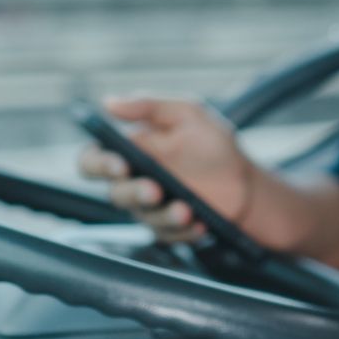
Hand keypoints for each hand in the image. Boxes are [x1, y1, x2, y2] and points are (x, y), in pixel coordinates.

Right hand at [79, 96, 255, 242]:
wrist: (244, 178)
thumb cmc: (210, 142)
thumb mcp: (187, 114)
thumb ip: (150, 106)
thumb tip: (110, 102)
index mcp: (131, 151)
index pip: (94, 160)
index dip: (99, 164)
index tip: (120, 163)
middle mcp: (135, 182)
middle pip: (117, 194)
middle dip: (135, 193)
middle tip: (155, 190)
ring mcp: (152, 208)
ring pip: (145, 218)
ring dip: (165, 215)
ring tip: (186, 210)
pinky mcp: (171, 229)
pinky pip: (170, 235)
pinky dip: (185, 231)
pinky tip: (200, 224)